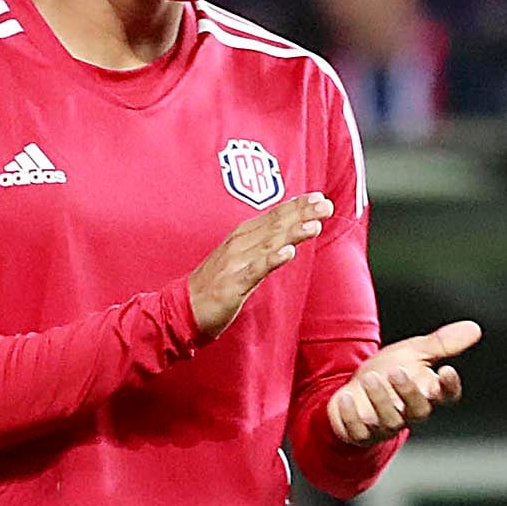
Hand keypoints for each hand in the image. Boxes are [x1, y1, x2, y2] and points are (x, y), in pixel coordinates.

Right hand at [187, 192, 331, 335]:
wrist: (181, 309)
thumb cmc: (213, 285)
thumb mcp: (238, 260)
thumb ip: (259, 247)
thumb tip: (285, 237)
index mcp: (240, 238)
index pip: (271, 217)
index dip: (294, 206)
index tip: (318, 196)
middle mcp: (238, 246)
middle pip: (273, 226)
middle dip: (300, 213)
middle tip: (325, 203)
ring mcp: (234, 264)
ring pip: (267, 244)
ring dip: (292, 233)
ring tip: (314, 223)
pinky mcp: (232, 284)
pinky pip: (255, 271)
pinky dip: (272, 259)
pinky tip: (289, 252)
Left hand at [322, 320, 481, 447]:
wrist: (356, 388)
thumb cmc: (389, 371)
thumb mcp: (415, 352)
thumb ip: (443, 343)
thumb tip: (473, 328)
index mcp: (427, 393)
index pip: (447, 396)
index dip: (449, 387)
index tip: (447, 371)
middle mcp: (410, 412)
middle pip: (419, 411)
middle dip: (408, 393)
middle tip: (397, 371)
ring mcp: (386, 425)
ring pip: (389, 421)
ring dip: (380, 400)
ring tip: (370, 378)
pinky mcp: (362, 433)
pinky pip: (359, 431)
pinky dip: (351, 417)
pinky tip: (346, 399)